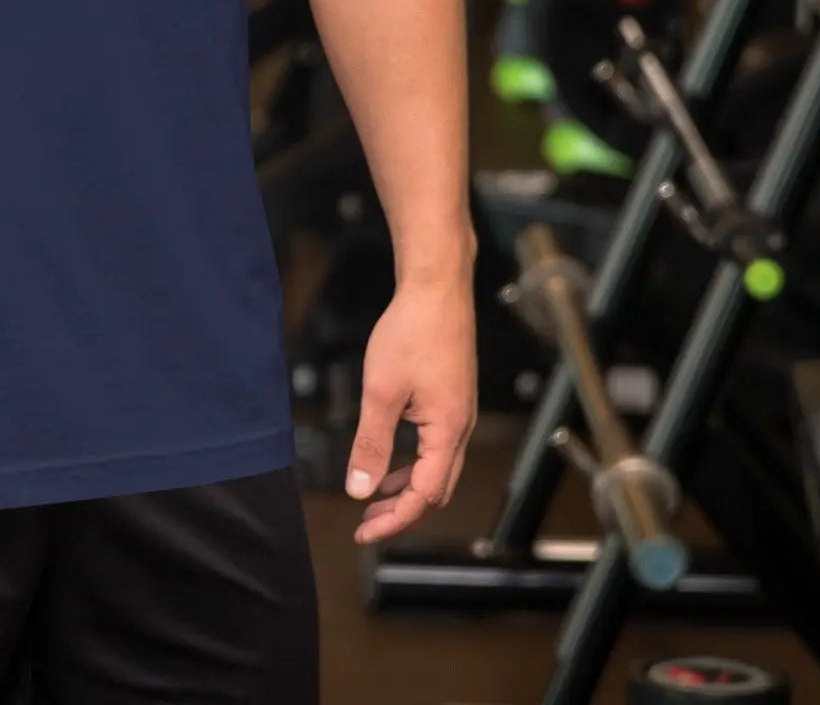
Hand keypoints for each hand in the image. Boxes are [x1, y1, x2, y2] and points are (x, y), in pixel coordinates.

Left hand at [345, 271, 476, 545]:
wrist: (437, 287)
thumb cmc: (412, 332)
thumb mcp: (382, 391)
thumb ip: (371, 443)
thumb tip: (359, 489)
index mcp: (448, 432)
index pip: (424, 496)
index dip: (394, 519)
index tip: (363, 532)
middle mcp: (460, 428)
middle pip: (436, 489)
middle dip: (401, 511)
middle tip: (366, 523)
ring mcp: (458, 413)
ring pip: (436, 468)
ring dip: (406, 487)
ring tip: (374, 496)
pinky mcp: (451, 398)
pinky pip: (435, 445)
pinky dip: (412, 461)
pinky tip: (390, 456)